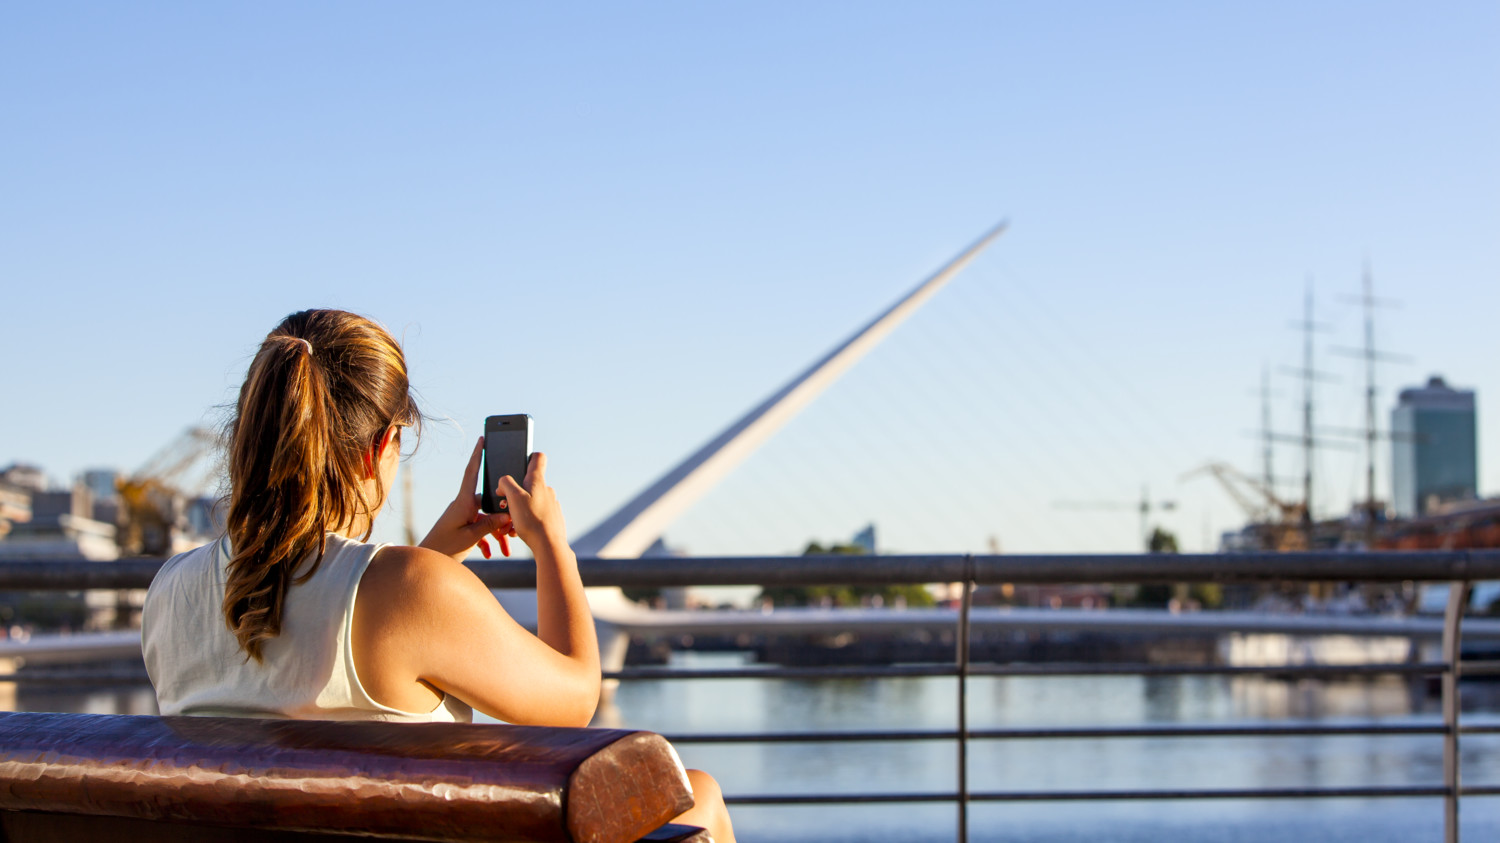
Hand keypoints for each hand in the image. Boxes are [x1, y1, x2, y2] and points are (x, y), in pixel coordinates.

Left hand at [418, 437, 516, 560]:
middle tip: (513, 528)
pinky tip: (489, 553)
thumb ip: (490, 524)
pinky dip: (487, 540)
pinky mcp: (461, 527)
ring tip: (505, 549)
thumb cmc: (444, 548)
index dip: (478, 454)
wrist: (428, 562)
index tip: (482, 438)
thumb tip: (506, 515)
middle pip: (488, 503)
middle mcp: (463, 506)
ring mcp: (462, 516)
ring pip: (486, 519)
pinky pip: (479, 529)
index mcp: (463, 502)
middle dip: (503, 516)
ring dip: (497, 534)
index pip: (472, 472)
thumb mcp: (471, 536)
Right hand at [495, 452, 566, 549]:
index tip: (519, 463)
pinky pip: (534, 516)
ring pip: (529, 503)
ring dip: (516, 512)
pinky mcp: (551, 518)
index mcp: (537, 481)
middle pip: (527, 485)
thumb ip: (506, 484)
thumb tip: (503, 482)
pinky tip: (516, 532)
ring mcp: (550, 504)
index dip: (528, 456)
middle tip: (504, 508)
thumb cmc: (532, 521)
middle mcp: (546, 490)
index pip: (538, 458)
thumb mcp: (513, 498)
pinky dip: (523, 522)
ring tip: (508, 525)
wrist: (549, 546)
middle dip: (513, 496)